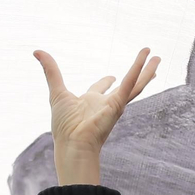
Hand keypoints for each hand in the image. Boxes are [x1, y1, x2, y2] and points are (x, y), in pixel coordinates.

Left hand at [34, 47, 159, 185]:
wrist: (72, 144)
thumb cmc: (64, 126)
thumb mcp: (56, 91)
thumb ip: (50, 70)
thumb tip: (37, 51)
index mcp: (91, 102)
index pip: (100, 88)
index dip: (106, 81)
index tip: (111, 77)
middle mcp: (105, 104)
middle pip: (125, 85)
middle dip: (136, 74)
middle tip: (147, 63)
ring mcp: (115, 104)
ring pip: (135, 84)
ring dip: (146, 70)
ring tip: (158, 58)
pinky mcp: (119, 105)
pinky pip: (132, 84)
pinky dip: (140, 71)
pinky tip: (150, 59)